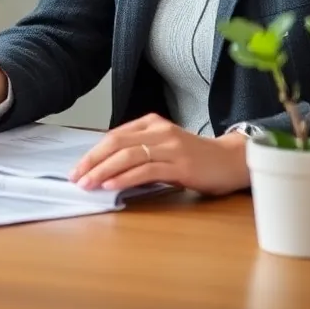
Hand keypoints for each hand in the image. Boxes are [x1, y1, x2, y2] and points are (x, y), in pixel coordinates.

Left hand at [69, 113, 249, 195]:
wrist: (232, 161)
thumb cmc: (195, 158)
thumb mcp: (164, 146)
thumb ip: (140, 150)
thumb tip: (107, 166)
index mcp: (151, 123)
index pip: (113, 136)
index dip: (93, 152)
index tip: (78, 168)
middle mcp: (159, 131)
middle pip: (116, 143)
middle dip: (93, 161)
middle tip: (76, 177)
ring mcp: (170, 147)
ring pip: (128, 156)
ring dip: (104, 171)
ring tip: (88, 183)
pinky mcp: (181, 166)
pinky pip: (147, 170)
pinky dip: (126, 177)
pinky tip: (112, 185)